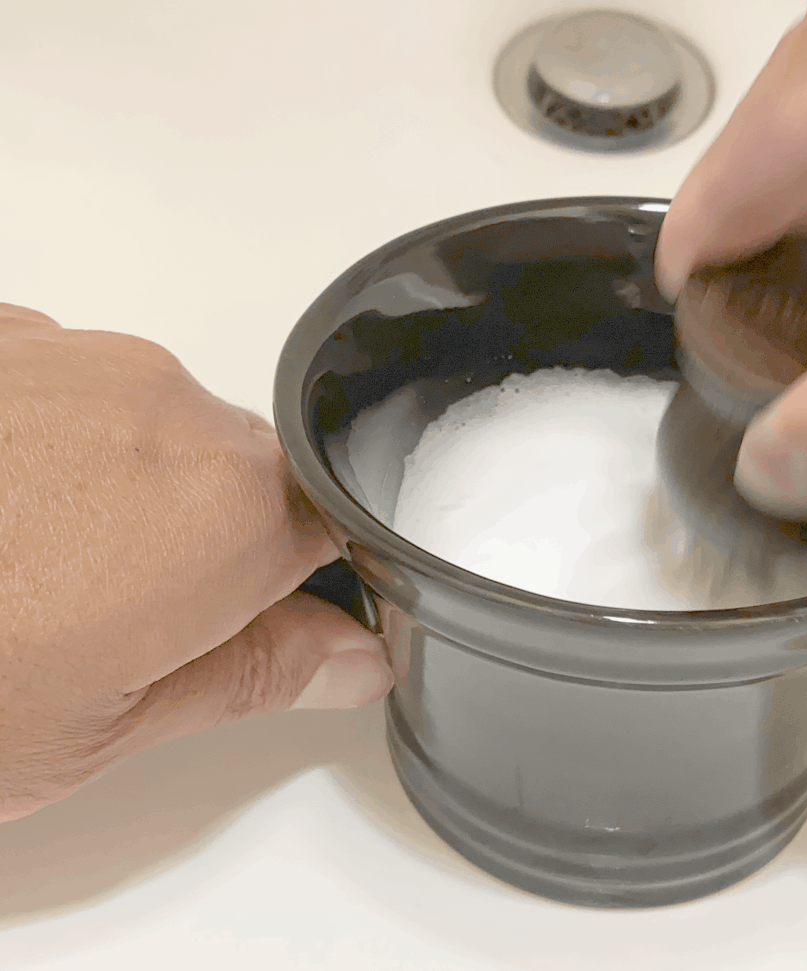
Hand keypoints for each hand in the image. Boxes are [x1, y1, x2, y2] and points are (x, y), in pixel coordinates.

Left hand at [0, 304, 391, 821]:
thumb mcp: (104, 726)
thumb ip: (258, 674)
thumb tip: (353, 654)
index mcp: (230, 511)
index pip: (333, 532)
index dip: (302, 587)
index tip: (248, 629)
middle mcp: (168, 408)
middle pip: (239, 476)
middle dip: (201, 543)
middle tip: (100, 624)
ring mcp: (72, 359)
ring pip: (148, 428)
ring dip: (113, 491)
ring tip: (13, 564)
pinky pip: (62, 387)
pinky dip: (39, 443)